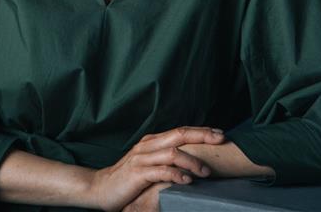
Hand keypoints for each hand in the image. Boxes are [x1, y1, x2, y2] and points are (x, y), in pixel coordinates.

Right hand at [87, 126, 225, 211]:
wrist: (100, 188)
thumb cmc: (128, 179)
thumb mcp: (148, 164)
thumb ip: (165, 159)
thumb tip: (191, 159)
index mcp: (152, 141)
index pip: (180, 131)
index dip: (201, 131)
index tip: (220, 134)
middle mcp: (148, 145)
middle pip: (179, 135)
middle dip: (202, 136)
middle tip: (221, 140)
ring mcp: (142, 158)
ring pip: (173, 153)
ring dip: (192, 161)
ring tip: (206, 172)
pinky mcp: (137, 173)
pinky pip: (161, 171)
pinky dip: (177, 175)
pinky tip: (187, 181)